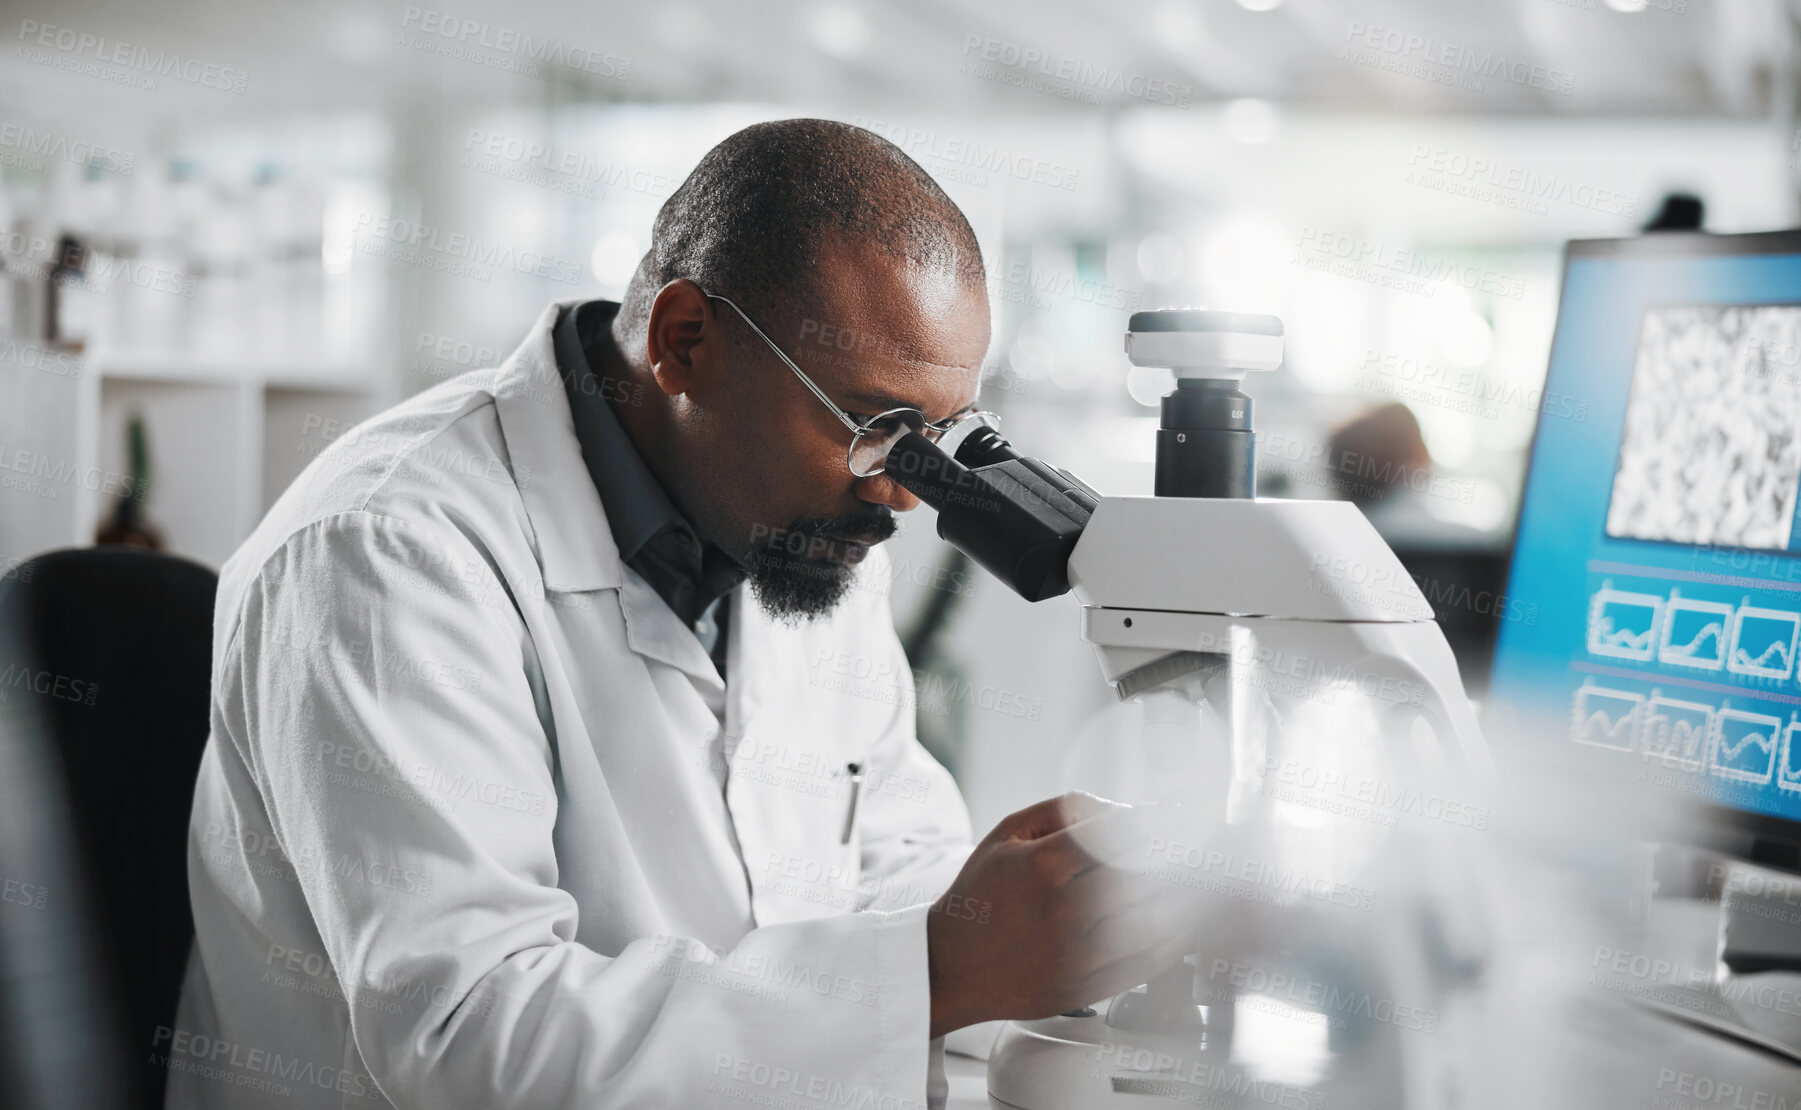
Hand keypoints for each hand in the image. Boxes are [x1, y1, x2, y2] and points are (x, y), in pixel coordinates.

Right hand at [925, 791, 1200, 1037]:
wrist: (950, 966)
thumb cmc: (980, 896)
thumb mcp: (1008, 833)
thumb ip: (1066, 809)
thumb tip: (1124, 809)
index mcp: (1045, 866)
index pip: (1125, 834)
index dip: (1158, 821)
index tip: (1177, 815)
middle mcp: (1064, 912)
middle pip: (1146, 876)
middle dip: (1173, 857)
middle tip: (1192, 848)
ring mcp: (1075, 956)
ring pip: (1153, 921)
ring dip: (1178, 899)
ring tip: (1190, 884)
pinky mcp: (1084, 990)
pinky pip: (1146, 965)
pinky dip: (1170, 941)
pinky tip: (1176, 924)